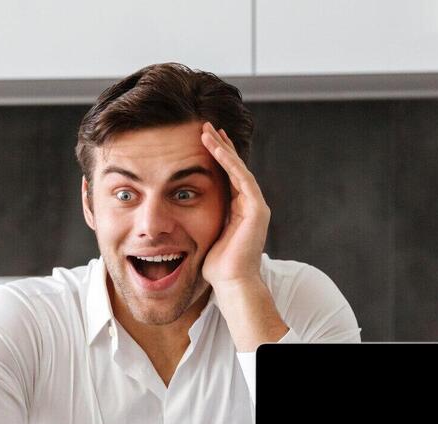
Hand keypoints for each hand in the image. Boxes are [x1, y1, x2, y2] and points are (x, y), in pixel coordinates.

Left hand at [199, 121, 270, 291]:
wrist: (231, 284)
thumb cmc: (216, 268)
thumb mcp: (205, 238)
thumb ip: (202, 223)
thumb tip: (181, 217)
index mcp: (239, 212)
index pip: (227, 178)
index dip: (216, 159)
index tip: (203, 142)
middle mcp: (250, 206)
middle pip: (234, 168)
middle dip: (220, 146)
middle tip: (206, 126)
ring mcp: (256, 206)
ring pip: (237, 168)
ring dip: (222, 148)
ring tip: (208, 130)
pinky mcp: (257, 209)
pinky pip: (240, 178)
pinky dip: (228, 161)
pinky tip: (215, 147)